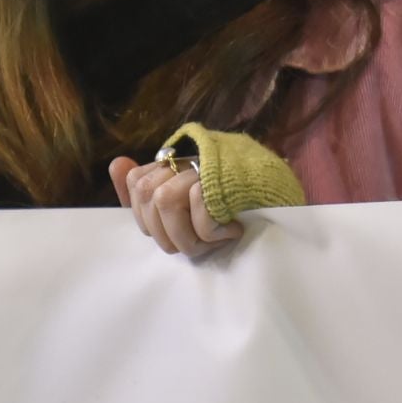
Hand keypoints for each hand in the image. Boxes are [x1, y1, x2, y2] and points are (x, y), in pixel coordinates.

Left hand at [109, 156, 242, 257]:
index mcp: (178, 163)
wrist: (285, 198)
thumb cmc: (235, 209)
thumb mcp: (187, 208)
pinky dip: (210, 230)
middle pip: (147, 194)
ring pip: (165, 199)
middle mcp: (190, 157)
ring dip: (186, 235)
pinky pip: (198, 203)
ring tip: (211, 242)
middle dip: (166, 234)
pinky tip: (231, 231)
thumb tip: (117, 163)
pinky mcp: (227, 175)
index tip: (170, 234)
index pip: (137, 183)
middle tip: (195, 245)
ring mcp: (208, 164)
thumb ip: (149, 191)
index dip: (146, 218)